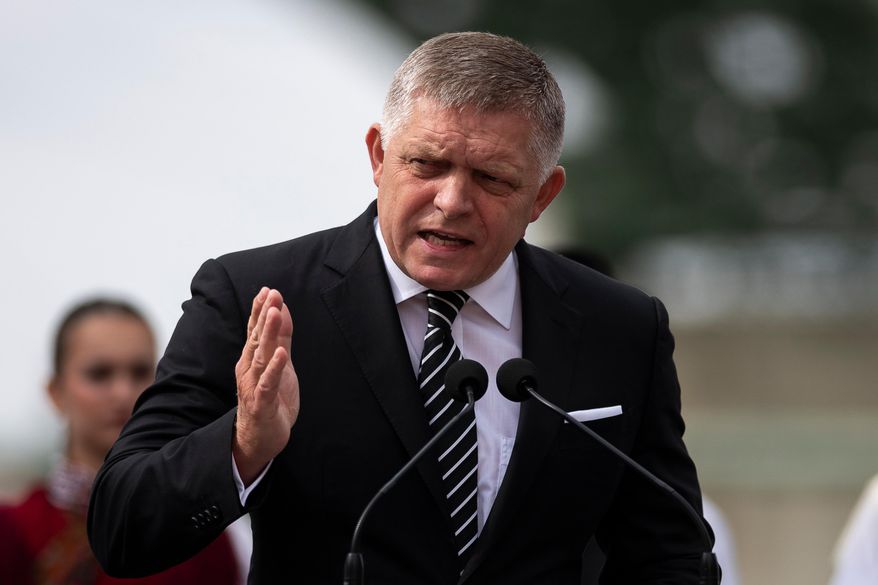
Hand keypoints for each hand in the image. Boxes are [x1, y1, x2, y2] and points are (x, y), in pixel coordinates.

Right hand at [233, 287, 299, 484]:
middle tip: (271, 294)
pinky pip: (267, 383)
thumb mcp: (279, 364)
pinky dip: (274, 368)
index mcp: (251, 359)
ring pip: (260, 356)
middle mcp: (248, 369)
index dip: (260, 310)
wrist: (260, 438)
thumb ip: (281, 338)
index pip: (254, 330)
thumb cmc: (270, 399)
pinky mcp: (261, 403)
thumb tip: (282, 309)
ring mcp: (253, 386)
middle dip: (264, 315)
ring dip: (268, 334)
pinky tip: (281, 354)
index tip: (267, 290)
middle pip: (256, 338)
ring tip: (275, 314)